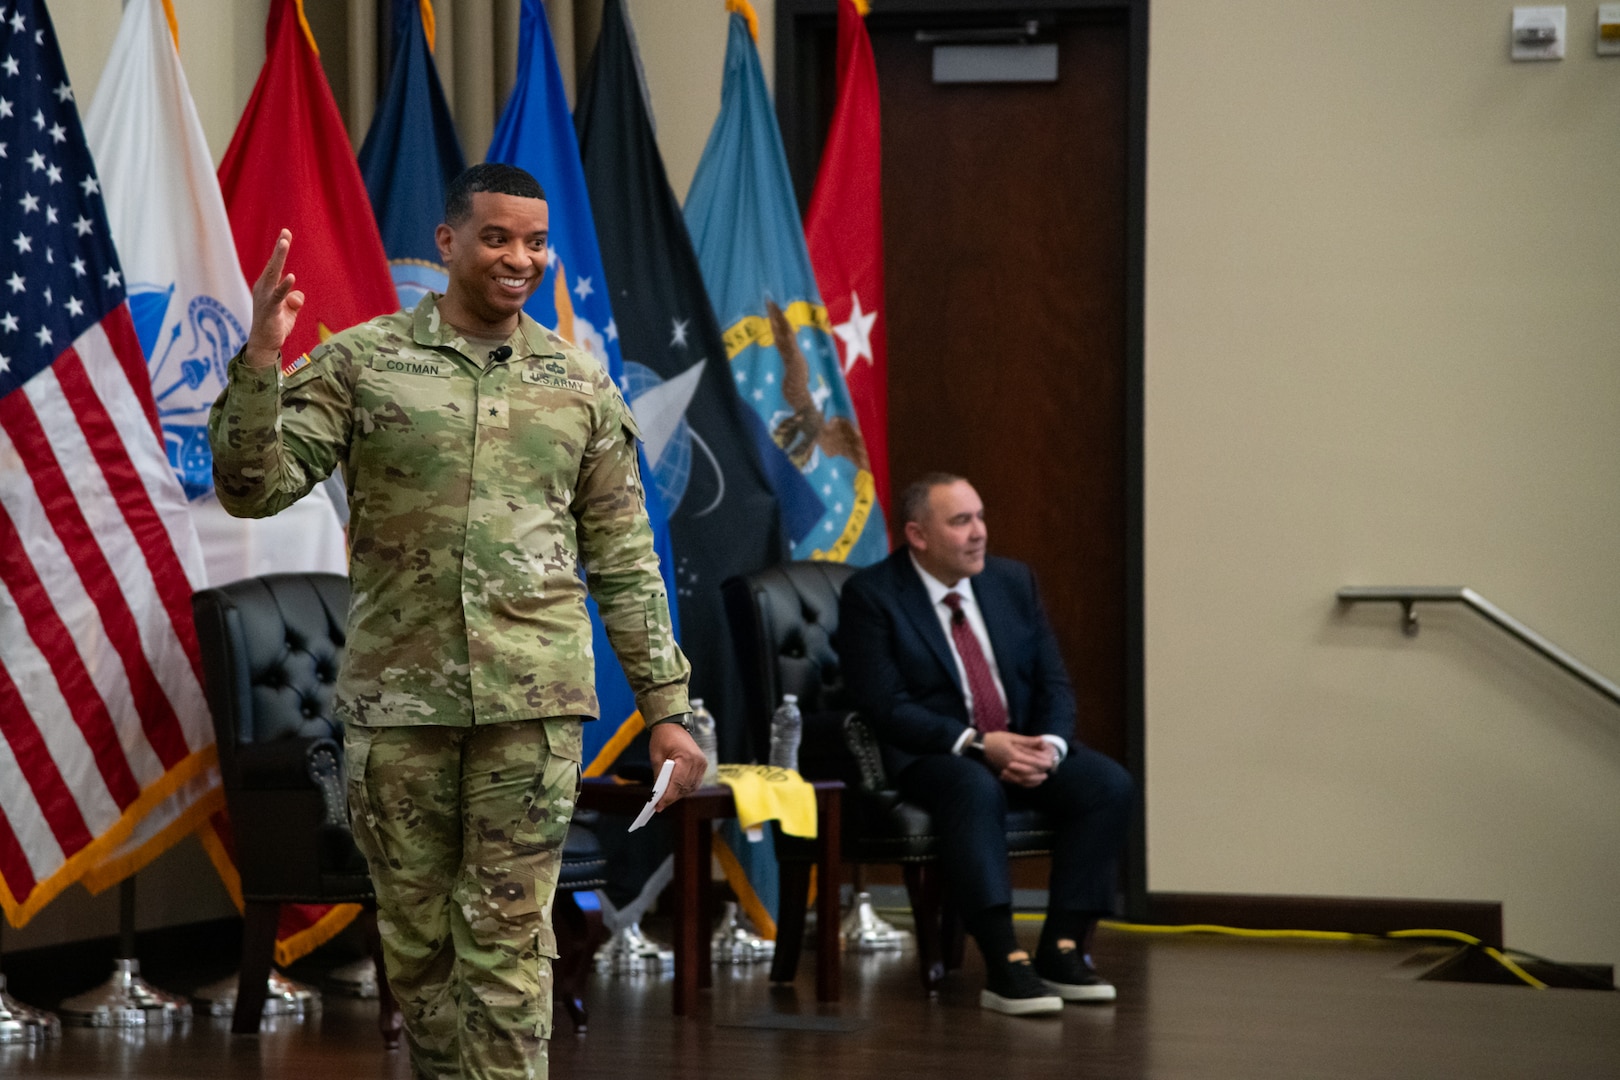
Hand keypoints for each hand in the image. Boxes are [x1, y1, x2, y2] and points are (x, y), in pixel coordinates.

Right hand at [245, 229, 304, 368]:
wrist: (264, 345)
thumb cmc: (274, 326)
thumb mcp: (288, 312)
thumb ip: (293, 300)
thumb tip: (297, 295)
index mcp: (267, 287)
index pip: (275, 266)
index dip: (280, 250)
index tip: (286, 233)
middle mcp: (263, 289)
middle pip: (273, 265)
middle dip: (279, 248)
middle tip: (285, 233)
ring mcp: (265, 298)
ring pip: (273, 274)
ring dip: (279, 258)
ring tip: (284, 243)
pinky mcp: (270, 309)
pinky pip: (278, 296)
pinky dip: (284, 286)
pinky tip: (291, 277)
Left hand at [648, 722, 705, 810]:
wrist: (673, 725)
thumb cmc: (663, 739)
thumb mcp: (656, 757)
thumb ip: (659, 776)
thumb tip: (658, 795)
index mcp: (686, 757)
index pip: (677, 783)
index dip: (667, 797)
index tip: (658, 807)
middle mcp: (698, 761)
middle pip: (684, 787)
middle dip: (671, 797)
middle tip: (659, 805)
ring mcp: (702, 764)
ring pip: (690, 787)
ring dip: (678, 794)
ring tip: (666, 799)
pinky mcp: (702, 765)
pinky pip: (694, 782)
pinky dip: (684, 788)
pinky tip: (675, 791)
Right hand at [982, 731, 1053, 788]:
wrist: (979, 748)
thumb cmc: (995, 740)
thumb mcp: (1012, 737)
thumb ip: (1028, 741)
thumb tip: (1042, 740)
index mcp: (1014, 755)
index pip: (1033, 762)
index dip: (1043, 763)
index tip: (1051, 762)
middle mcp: (1011, 766)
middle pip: (1030, 773)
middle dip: (1041, 772)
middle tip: (1049, 770)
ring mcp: (1007, 772)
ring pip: (1024, 780)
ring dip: (1035, 780)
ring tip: (1043, 777)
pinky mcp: (1003, 776)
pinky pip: (1017, 782)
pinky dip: (1026, 784)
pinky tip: (1031, 782)